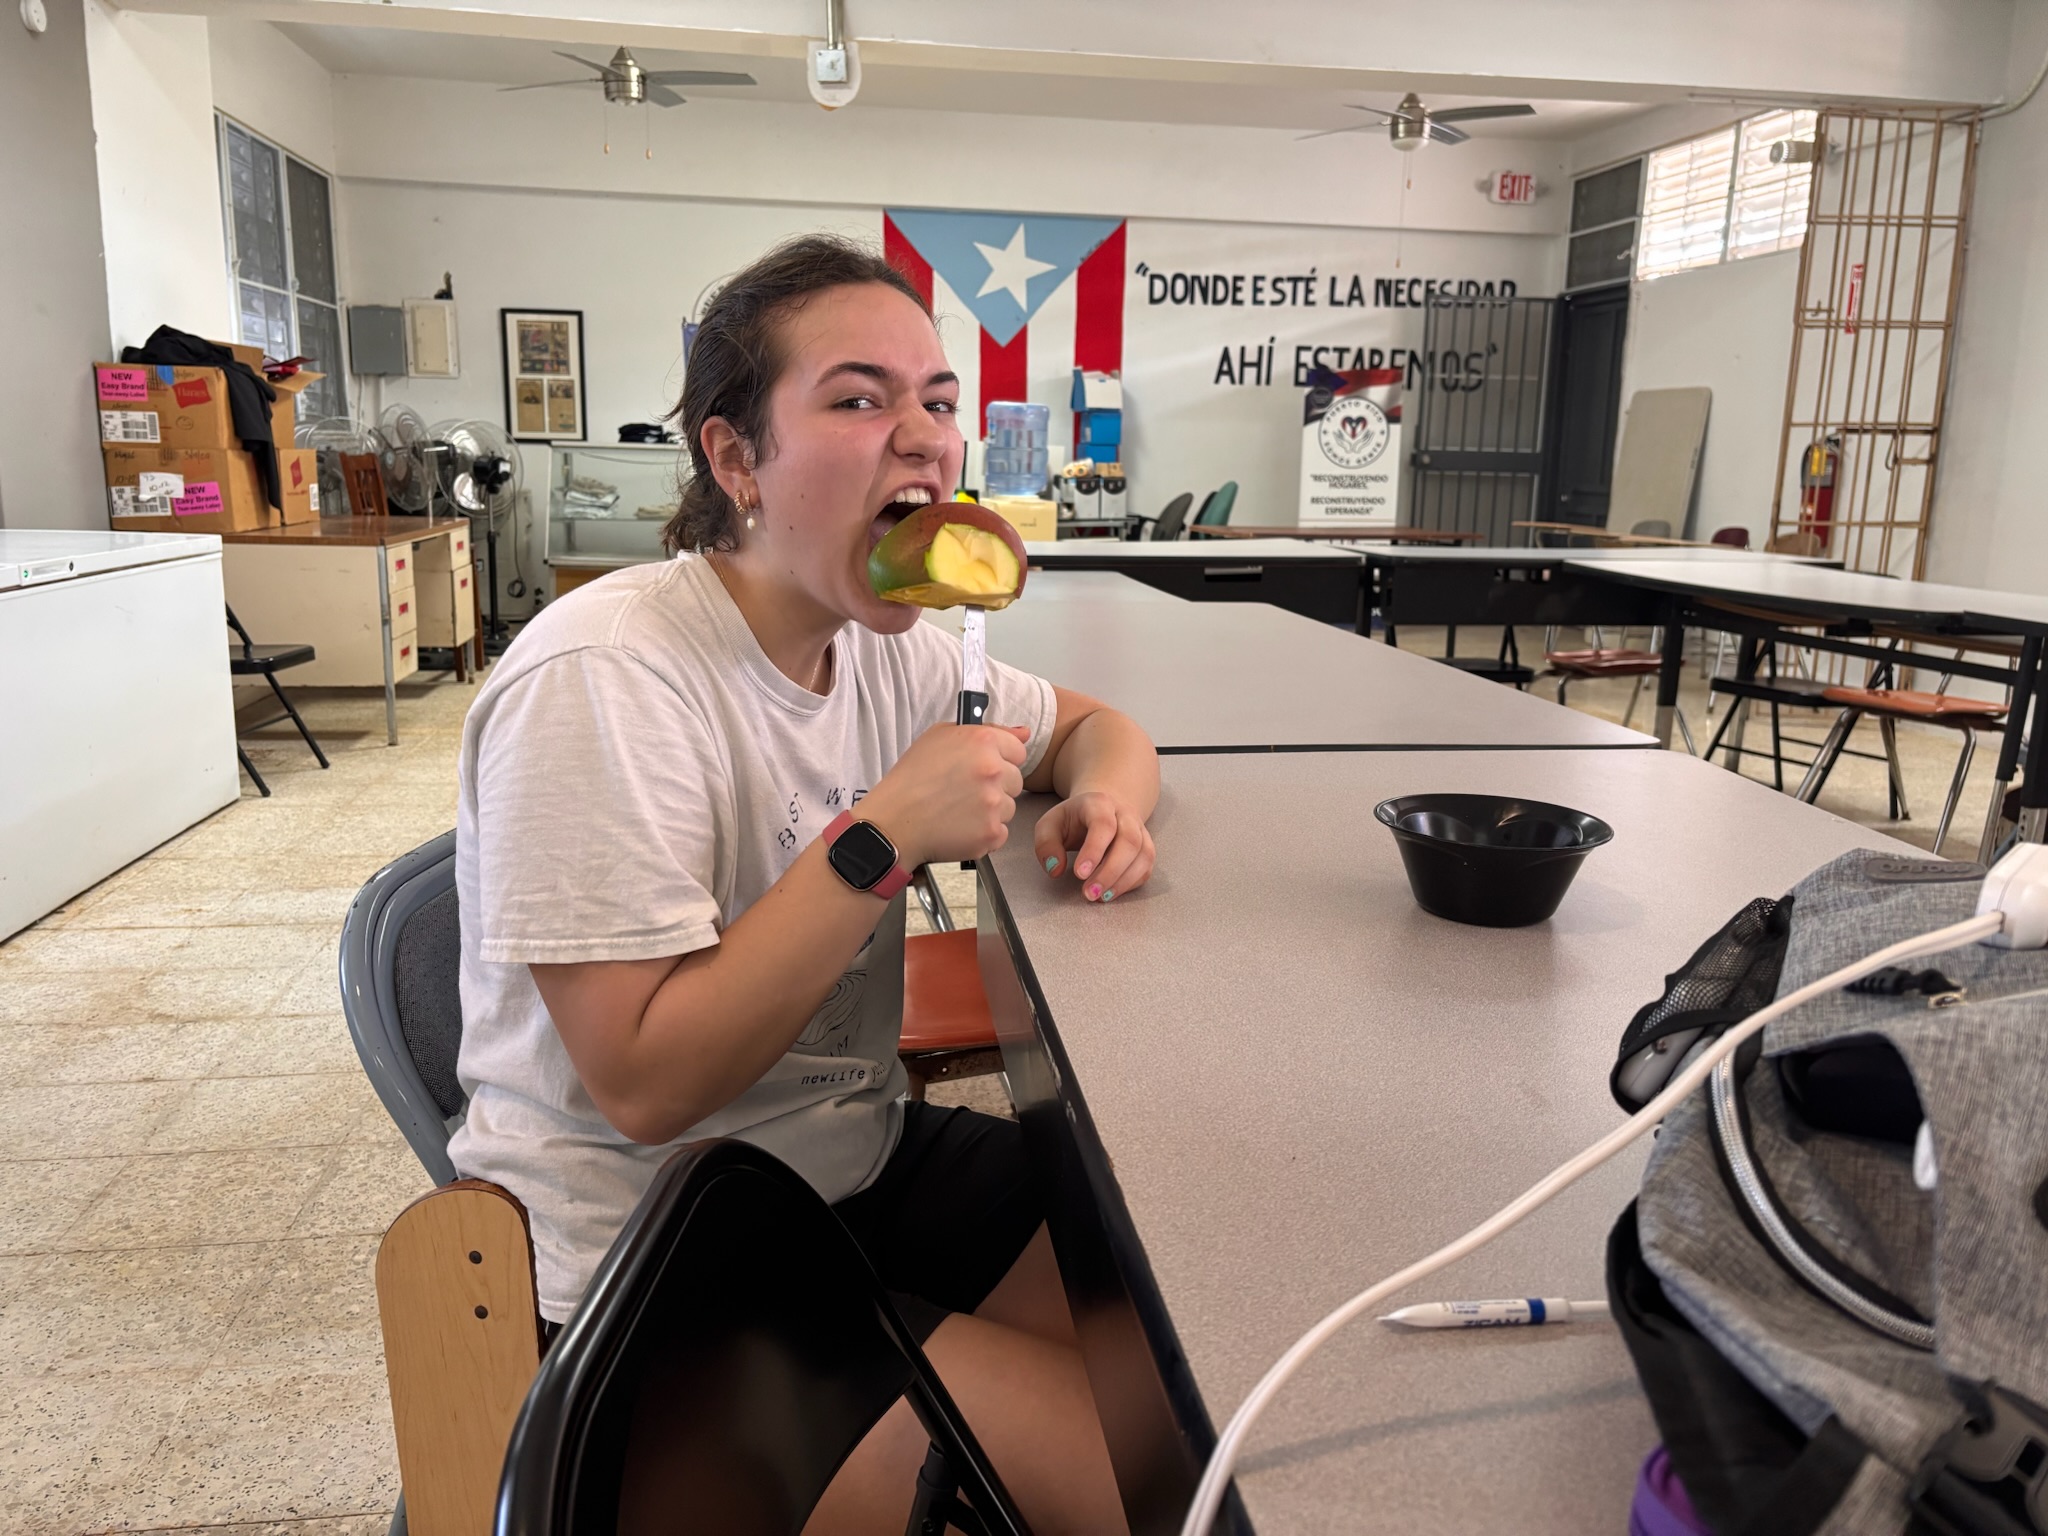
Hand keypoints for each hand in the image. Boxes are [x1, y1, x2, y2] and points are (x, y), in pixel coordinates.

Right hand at [861, 723, 1028, 868]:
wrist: (893, 821)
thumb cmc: (912, 779)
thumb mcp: (939, 737)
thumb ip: (985, 730)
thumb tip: (1023, 732)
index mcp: (982, 742)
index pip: (1018, 750)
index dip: (1001, 759)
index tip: (983, 768)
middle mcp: (993, 770)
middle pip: (1016, 780)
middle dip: (996, 785)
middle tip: (964, 791)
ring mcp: (994, 804)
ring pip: (1010, 807)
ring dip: (991, 810)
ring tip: (959, 810)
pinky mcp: (991, 832)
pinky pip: (1001, 832)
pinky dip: (984, 832)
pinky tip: (961, 826)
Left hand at [1034, 791, 1155, 903]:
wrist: (1101, 809)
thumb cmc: (1073, 819)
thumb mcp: (1050, 825)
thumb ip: (1046, 844)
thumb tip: (1055, 869)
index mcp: (1099, 804)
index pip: (1103, 825)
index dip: (1094, 850)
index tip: (1079, 875)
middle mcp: (1125, 815)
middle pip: (1129, 841)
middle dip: (1110, 872)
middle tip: (1090, 894)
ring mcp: (1140, 831)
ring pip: (1143, 855)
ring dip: (1123, 881)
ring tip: (1100, 898)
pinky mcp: (1146, 847)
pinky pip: (1146, 867)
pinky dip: (1131, 883)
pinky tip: (1111, 892)